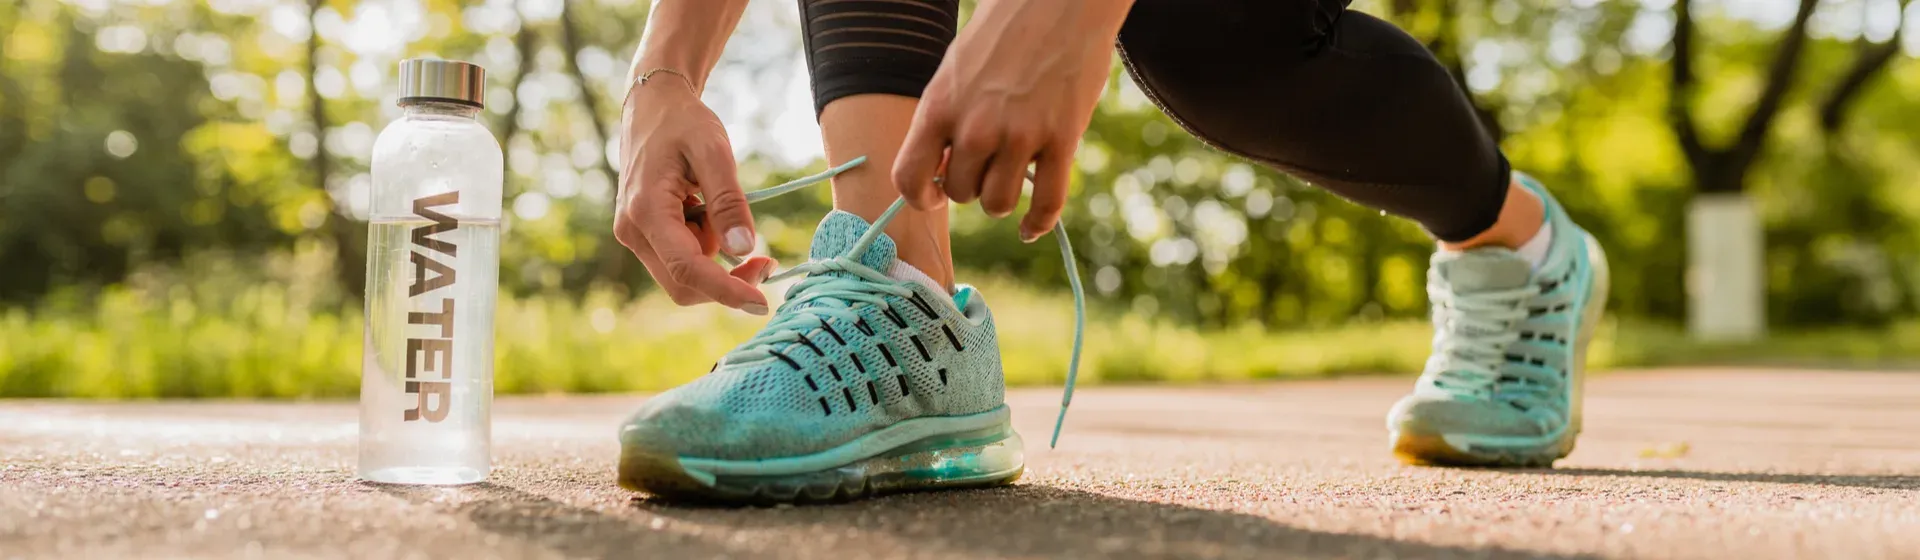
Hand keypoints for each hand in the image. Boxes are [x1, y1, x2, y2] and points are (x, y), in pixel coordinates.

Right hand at [614, 76, 774, 312]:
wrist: (653, 104)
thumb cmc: (683, 122)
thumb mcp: (713, 151)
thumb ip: (729, 201)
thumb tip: (745, 248)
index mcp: (646, 212)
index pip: (688, 270)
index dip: (726, 291)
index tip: (762, 303)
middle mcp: (632, 232)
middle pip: (683, 285)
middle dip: (726, 282)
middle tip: (766, 260)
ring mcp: (635, 235)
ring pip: (684, 276)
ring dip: (716, 260)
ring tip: (724, 210)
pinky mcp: (644, 234)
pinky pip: (681, 259)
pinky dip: (706, 247)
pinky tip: (707, 211)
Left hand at [893, 0, 1131, 241]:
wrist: (1059, 2)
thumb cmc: (1003, 33)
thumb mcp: (955, 71)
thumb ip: (945, 120)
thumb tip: (942, 173)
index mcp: (940, 106)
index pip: (909, 177)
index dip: (919, 197)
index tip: (934, 195)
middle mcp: (975, 126)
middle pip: (960, 193)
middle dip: (970, 187)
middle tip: (985, 167)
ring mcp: (1020, 135)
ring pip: (997, 202)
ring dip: (1001, 199)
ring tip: (1010, 177)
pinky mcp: (1062, 140)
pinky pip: (1046, 203)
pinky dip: (1037, 223)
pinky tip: (1030, 227)